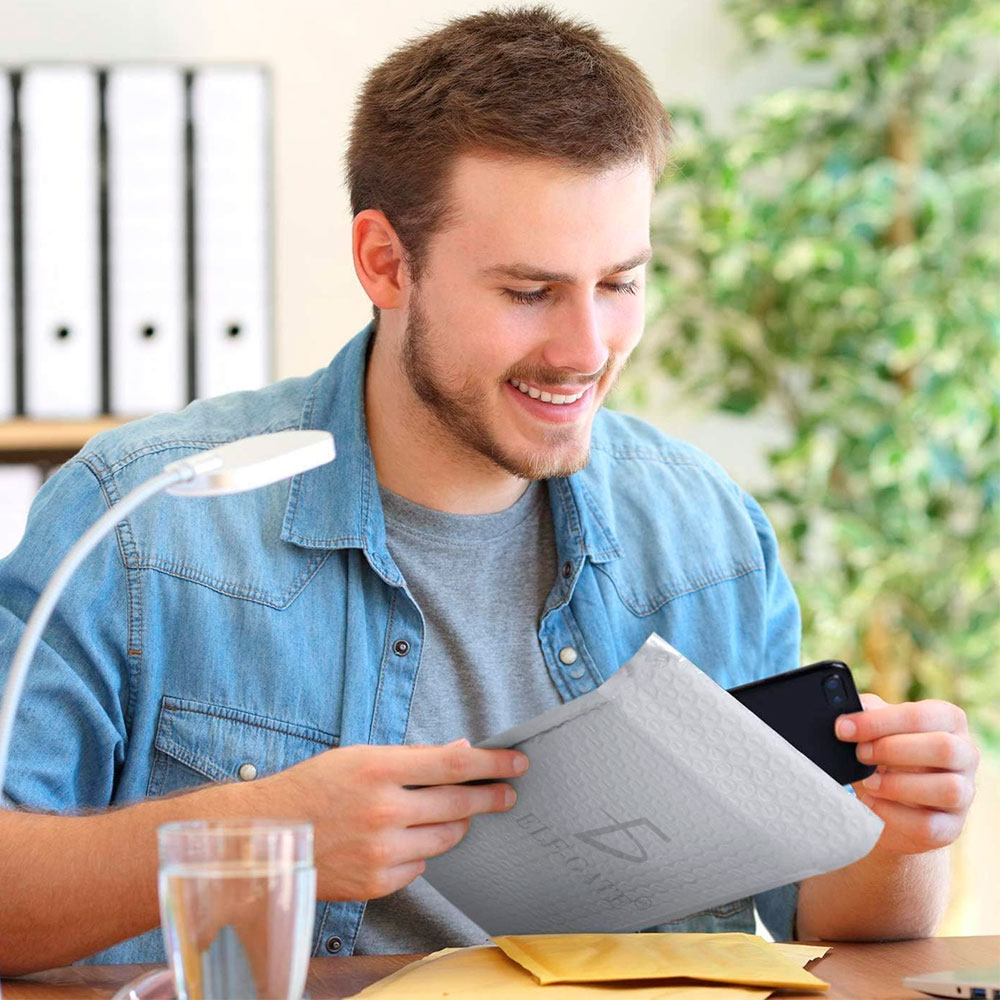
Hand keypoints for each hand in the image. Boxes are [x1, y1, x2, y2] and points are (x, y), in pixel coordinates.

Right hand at [250, 738, 526, 900]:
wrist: (265, 839)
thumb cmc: (312, 789)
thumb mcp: (359, 757)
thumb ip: (413, 758)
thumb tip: (461, 751)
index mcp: (379, 770)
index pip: (454, 765)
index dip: (492, 763)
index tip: (515, 763)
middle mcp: (384, 811)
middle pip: (459, 803)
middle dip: (491, 796)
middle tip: (507, 793)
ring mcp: (381, 851)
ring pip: (446, 837)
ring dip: (456, 823)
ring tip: (453, 813)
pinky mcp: (377, 882)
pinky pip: (420, 866)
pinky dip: (421, 851)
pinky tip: (404, 839)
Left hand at [835, 693, 978, 854]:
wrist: (892, 799)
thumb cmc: (887, 752)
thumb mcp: (878, 726)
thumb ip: (867, 714)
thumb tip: (849, 713)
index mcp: (948, 720)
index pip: (922, 715)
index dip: (879, 722)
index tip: (843, 728)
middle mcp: (965, 755)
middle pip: (944, 748)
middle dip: (892, 750)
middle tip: (859, 754)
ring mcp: (964, 793)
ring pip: (948, 789)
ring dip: (898, 785)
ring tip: (867, 782)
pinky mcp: (951, 827)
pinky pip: (930, 825)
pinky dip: (893, 814)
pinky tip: (871, 802)